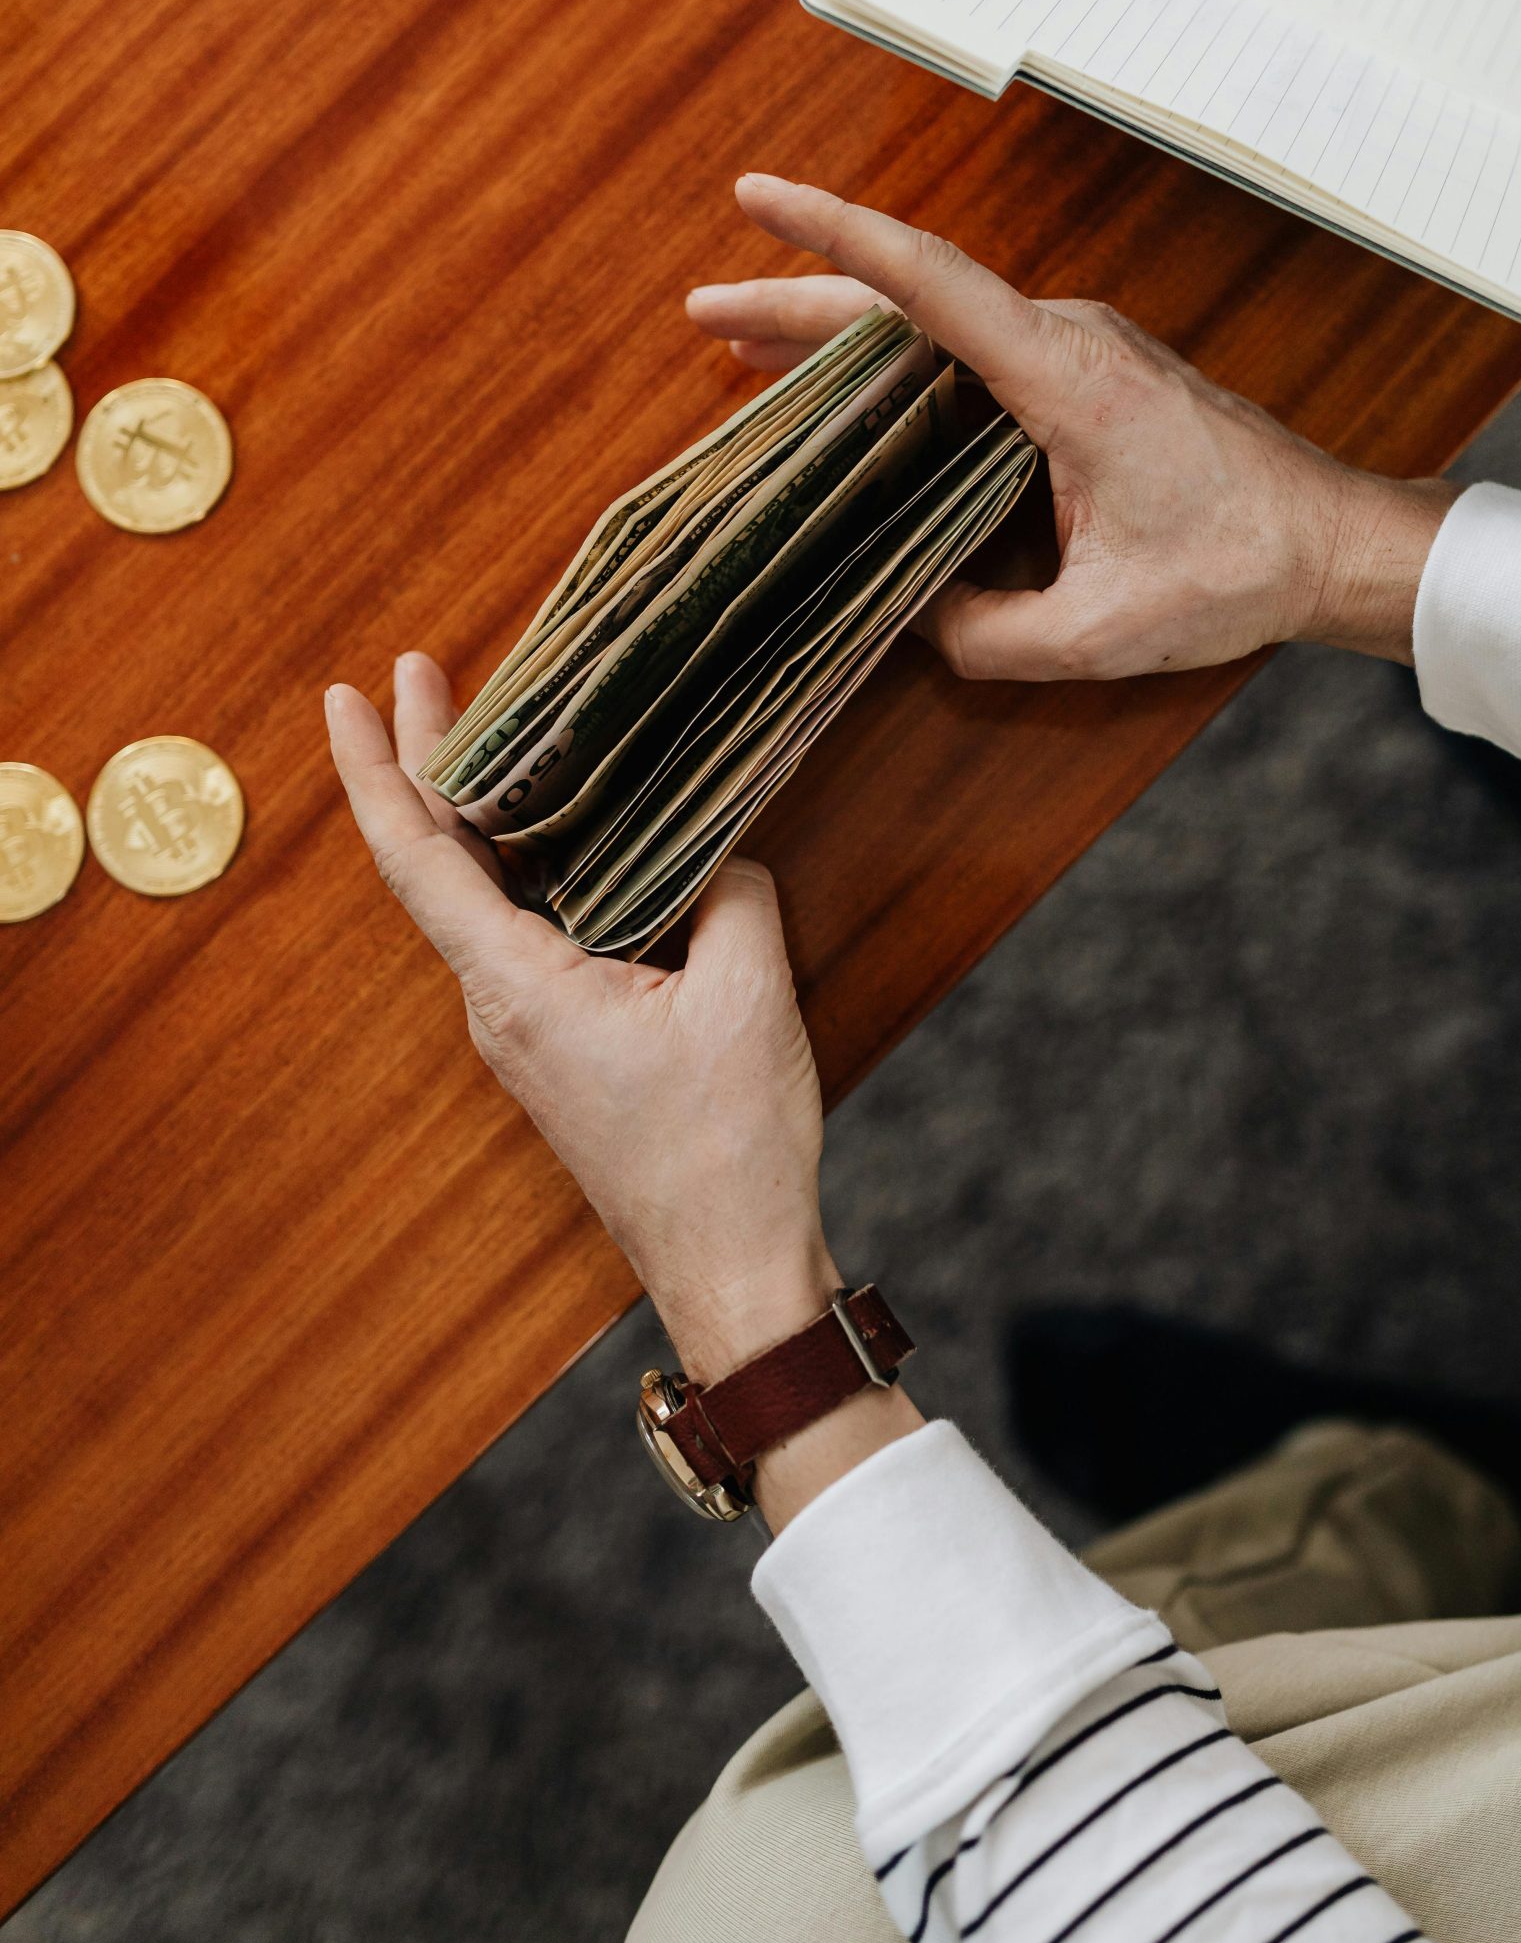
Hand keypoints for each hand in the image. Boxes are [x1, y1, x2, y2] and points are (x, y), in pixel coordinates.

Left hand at [325, 654, 831, 1384]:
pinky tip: (576, 835)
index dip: (375, 771)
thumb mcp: (750, 995)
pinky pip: (531, 936)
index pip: (418, 859)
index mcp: (518, 985)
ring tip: (506, 729)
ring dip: (485, 814)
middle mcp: (499, 1005)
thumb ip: (732, 894)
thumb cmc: (729, 1149)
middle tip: (425, 672)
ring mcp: (526, 1030)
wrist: (732, 1269)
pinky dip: (534, 868)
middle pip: (440, 865)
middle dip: (427, 762)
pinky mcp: (563, 1046)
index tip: (348, 696)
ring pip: (485, 899)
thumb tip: (721, 850)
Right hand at [687, 177, 1454, 677]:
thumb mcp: (1100, 632)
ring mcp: (1078, 351)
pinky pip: (973, 355)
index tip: (756, 198)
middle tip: (704, 307)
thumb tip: (911, 621)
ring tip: (748, 352)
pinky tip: (854, 401)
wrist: (1335, 542)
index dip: (832, 237)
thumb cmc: (1239, 570)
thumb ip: (987, 636)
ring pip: (937, 326)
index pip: (927, 284)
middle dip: (799, 299)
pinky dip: (901, 367)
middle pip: (908, 300)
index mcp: (1064, 377)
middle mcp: (1066, 340)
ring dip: (846, 335)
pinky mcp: (1087, 377)